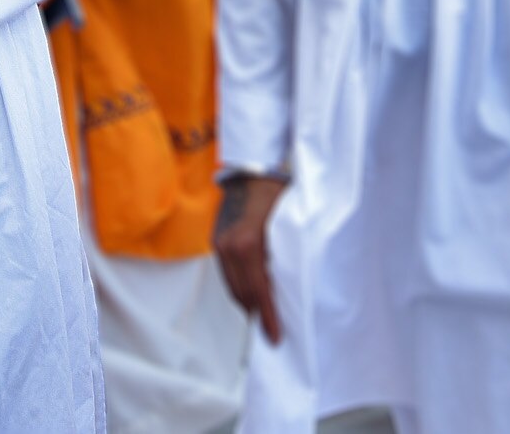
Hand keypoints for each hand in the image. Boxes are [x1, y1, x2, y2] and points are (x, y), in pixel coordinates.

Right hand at [213, 173, 288, 343]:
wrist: (250, 173)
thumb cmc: (276, 195)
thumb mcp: (289, 225)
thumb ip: (288, 257)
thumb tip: (293, 291)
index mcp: (249, 243)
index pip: (259, 290)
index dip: (269, 316)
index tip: (275, 336)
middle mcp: (229, 246)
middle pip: (243, 294)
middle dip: (258, 314)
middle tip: (273, 331)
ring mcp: (220, 244)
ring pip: (233, 287)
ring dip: (248, 302)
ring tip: (264, 316)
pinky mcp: (216, 243)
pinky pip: (228, 274)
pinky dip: (241, 287)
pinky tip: (253, 293)